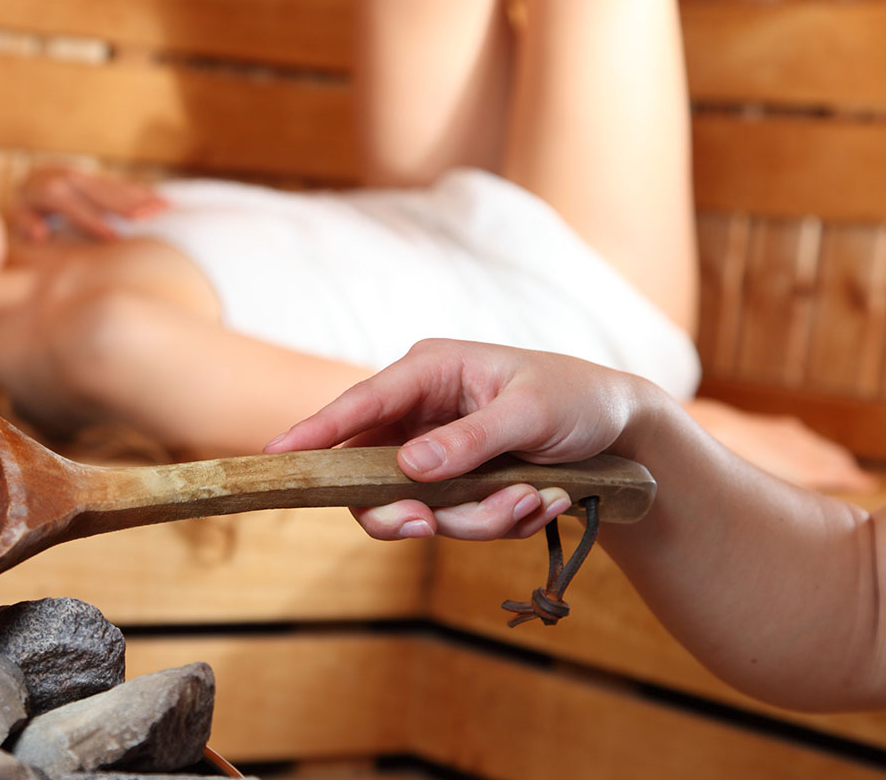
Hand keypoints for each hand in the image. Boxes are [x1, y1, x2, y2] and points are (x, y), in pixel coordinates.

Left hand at [11, 165, 167, 242]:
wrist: (35, 177)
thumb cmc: (29, 207)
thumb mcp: (21, 216)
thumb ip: (27, 224)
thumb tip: (40, 233)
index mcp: (51, 191)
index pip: (75, 208)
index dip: (93, 222)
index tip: (112, 237)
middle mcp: (72, 178)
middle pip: (102, 194)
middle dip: (126, 206)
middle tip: (148, 219)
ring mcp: (89, 176)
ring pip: (118, 187)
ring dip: (142, 198)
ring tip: (163, 209)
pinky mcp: (102, 177)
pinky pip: (125, 185)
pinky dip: (145, 193)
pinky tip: (163, 202)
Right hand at [264, 339, 655, 541]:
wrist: (623, 431)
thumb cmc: (578, 400)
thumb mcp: (531, 414)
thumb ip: (470, 440)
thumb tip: (408, 468)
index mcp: (430, 371)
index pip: (358, 404)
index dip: (314, 432)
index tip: (276, 458)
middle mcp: (422, 410)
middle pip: (371, 474)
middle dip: (407, 509)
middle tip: (431, 527)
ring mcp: (436, 450)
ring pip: (416, 508)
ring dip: (476, 519)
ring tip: (535, 501)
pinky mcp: (455, 482)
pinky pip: (453, 521)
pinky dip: (497, 523)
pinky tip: (541, 503)